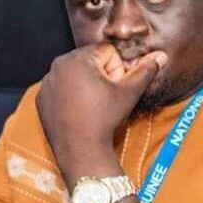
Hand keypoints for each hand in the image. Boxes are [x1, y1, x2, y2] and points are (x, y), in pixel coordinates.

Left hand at [36, 43, 166, 187]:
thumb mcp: (129, 92)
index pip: (107, 52)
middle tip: (104, 99)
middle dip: (102, 76)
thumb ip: (146, 70)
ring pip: (76, 74)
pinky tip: (78, 112)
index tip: (114, 89)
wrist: (81, 149)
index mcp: (79, 58)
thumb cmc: (105, 119)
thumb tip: (160, 55)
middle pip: (90, 61)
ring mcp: (48, 81)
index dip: (117, 71)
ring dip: (87, 85)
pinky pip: (61, 88)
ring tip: (92, 107)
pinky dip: (71, 96)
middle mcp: (59, 64)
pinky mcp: (42, 97)